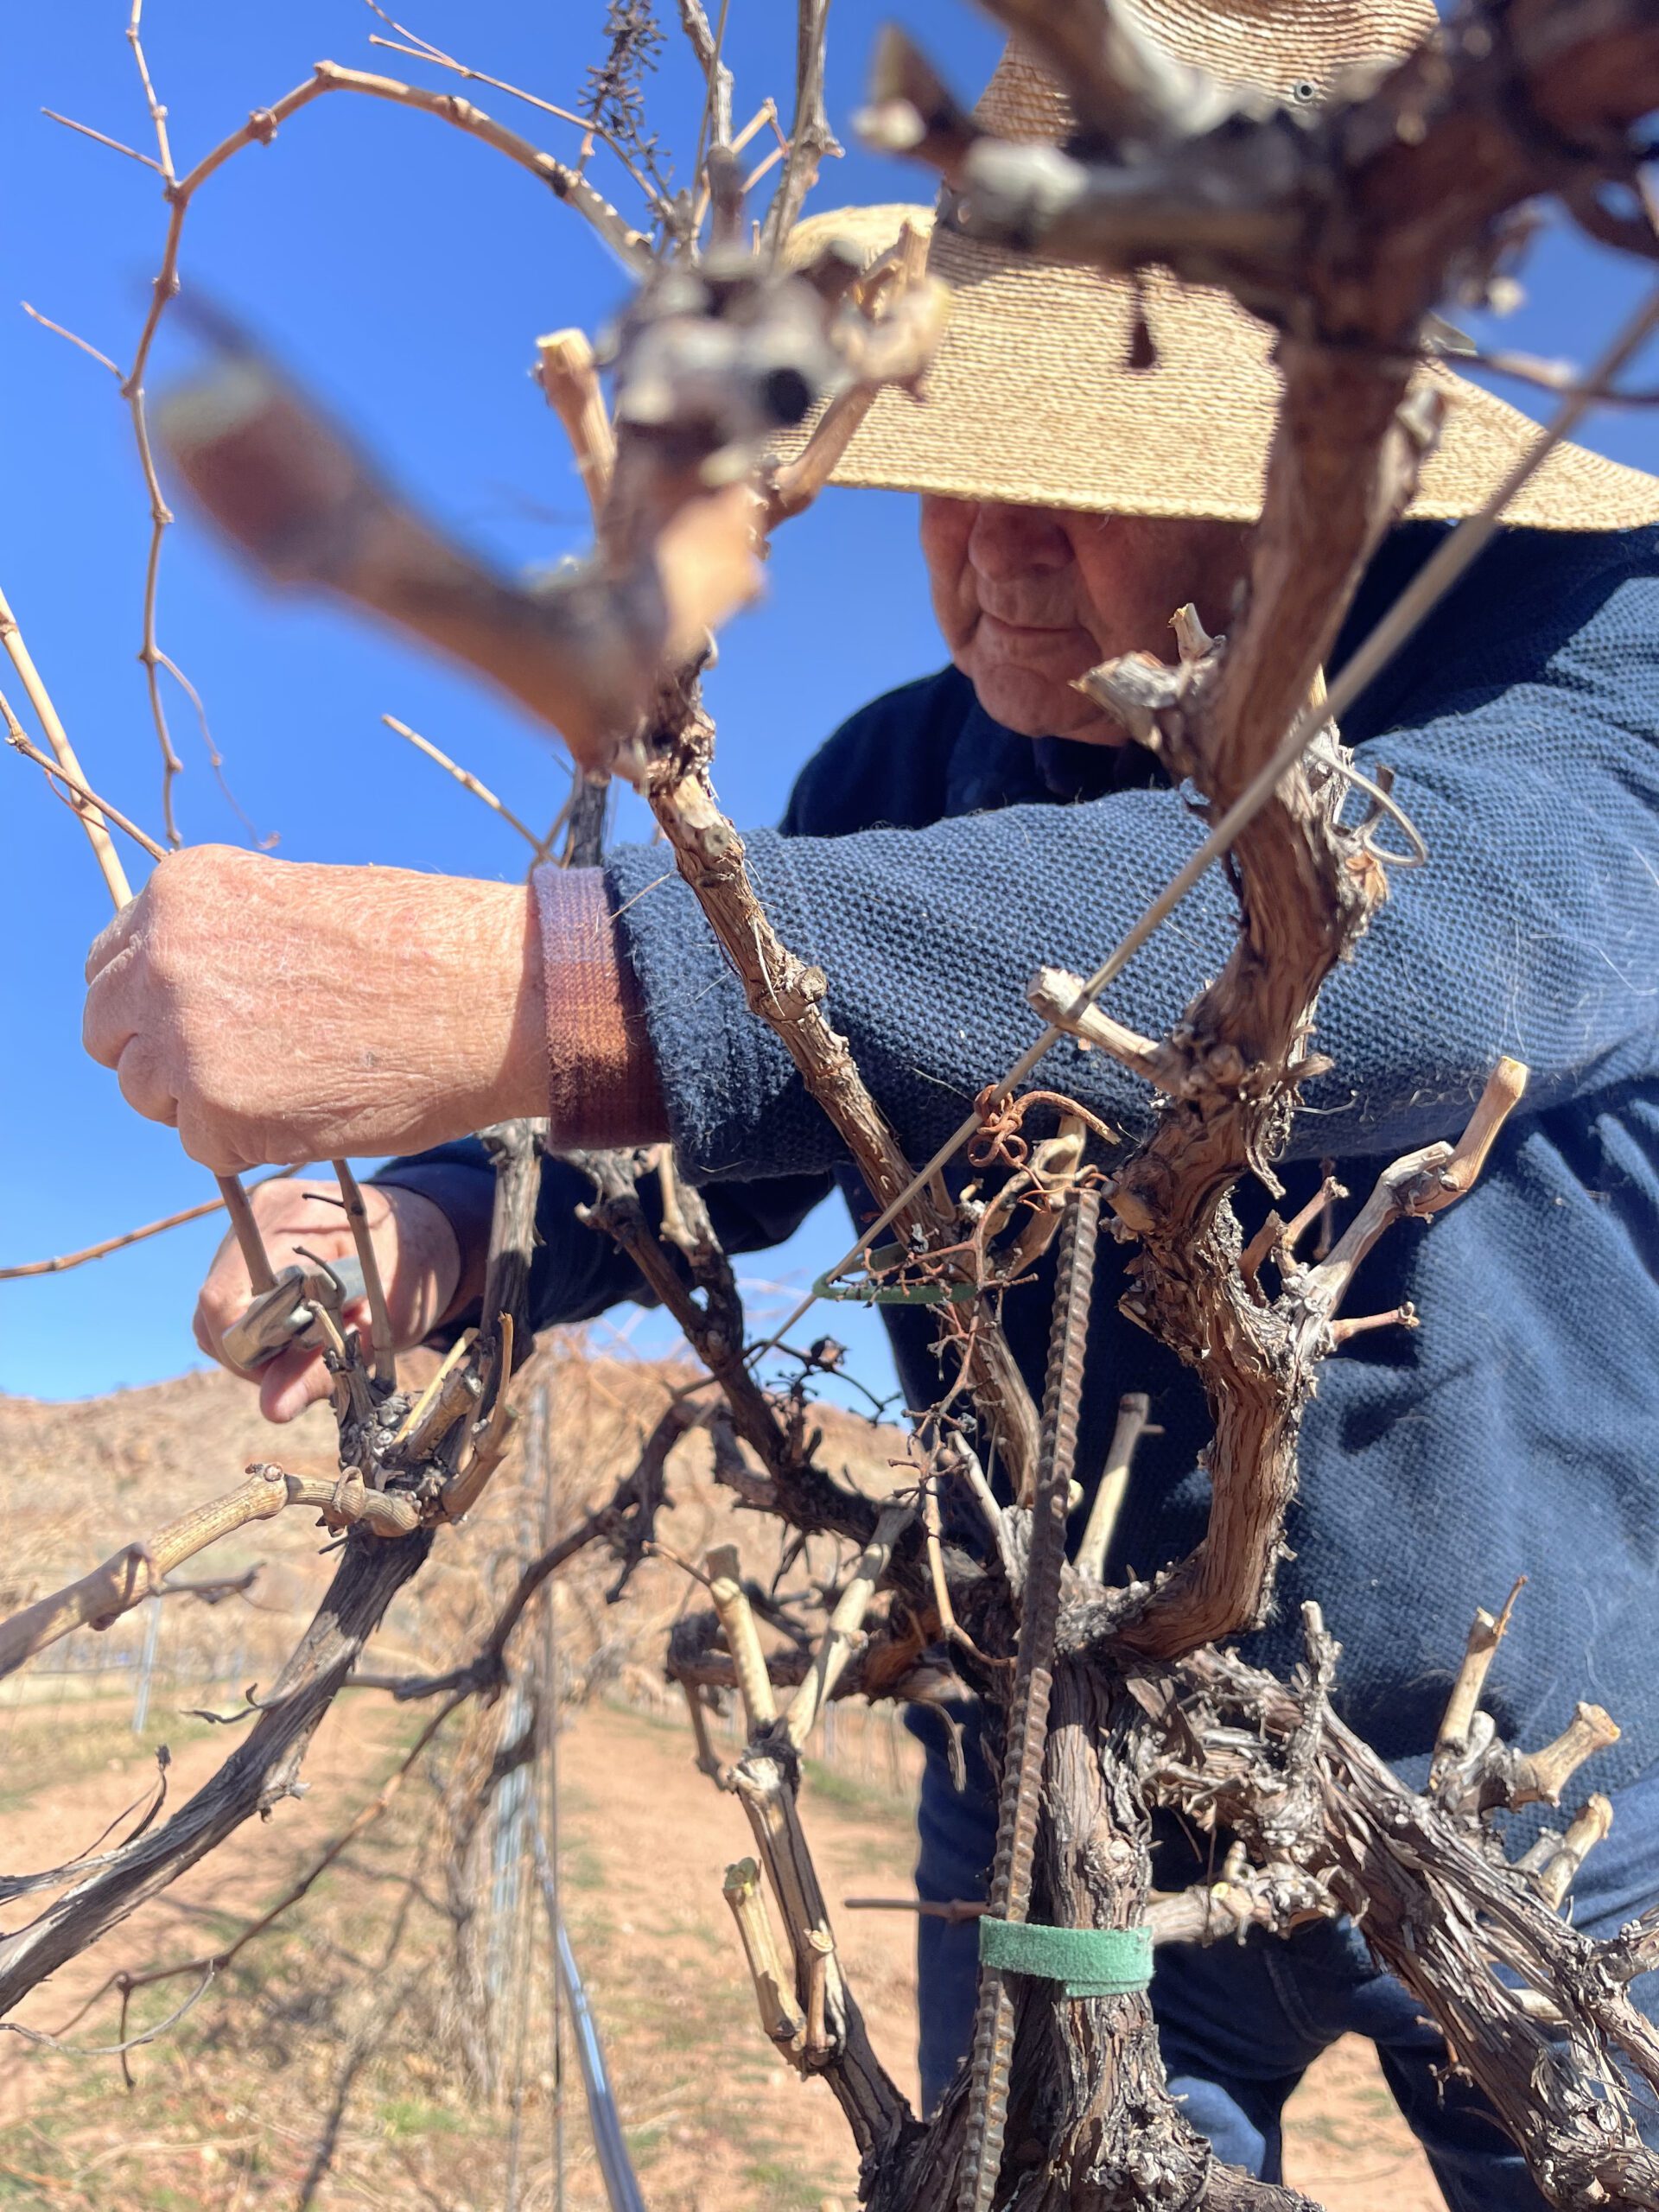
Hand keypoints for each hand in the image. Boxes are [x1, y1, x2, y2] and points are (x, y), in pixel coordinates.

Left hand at [83, 846, 545, 1173]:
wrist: (494, 996)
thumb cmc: (426, 945)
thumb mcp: (303, 900)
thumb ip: (228, 938)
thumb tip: (196, 993)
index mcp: (182, 891)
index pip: (113, 965)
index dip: (155, 1001)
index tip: (203, 1019)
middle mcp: (164, 958)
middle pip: (111, 1033)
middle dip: (162, 1054)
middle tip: (239, 1066)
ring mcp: (184, 1037)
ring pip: (149, 1095)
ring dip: (204, 1102)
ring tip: (293, 1084)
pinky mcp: (217, 1111)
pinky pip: (201, 1146)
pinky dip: (248, 1143)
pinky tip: (312, 1110)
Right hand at [195, 1175, 471, 1421]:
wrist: (425, 1232)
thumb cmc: (413, 1272)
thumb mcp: (379, 1326)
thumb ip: (323, 1366)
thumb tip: (271, 1410)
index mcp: (291, 1222)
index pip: (224, 1301)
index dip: (249, 1352)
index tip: (290, 1374)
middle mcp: (260, 1213)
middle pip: (214, 1308)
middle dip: (251, 1353)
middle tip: (303, 1365)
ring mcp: (251, 1223)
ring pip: (217, 1308)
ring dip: (253, 1342)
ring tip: (305, 1345)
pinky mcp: (251, 1238)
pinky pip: (230, 1297)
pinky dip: (256, 1324)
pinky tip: (296, 1327)